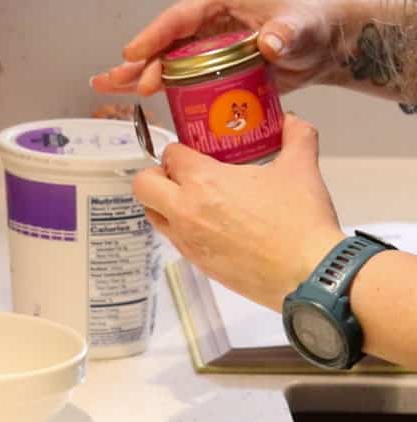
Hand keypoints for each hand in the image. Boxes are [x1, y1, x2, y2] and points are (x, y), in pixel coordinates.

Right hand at [90, 0, 340, 95]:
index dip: (155, 35)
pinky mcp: (212, 71)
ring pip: (166, 60)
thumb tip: (272, 40)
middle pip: (166, 41)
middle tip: (117, 79)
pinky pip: (180, 78)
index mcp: (224, 2)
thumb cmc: (315, 25)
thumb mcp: (303, 26)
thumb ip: (289, 32)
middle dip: (139, 61)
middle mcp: (210, 24)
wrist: (326, 46)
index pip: (182, 17)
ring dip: (137, 73)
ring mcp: (209, 48)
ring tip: (106, 86)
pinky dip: (159, 87)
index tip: (134, 52)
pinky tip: (136, 97)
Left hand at [133, 114, 343, 310]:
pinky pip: (172, 239)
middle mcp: (185, 211)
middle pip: (143, 186)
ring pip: (152, 215)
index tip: (193, 151)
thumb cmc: (299, 221)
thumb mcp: (300, 169)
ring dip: (163, 203)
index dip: (179, 150)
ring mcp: (186, 240)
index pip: (170, 155)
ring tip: (192, 198)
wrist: (306, 273)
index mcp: (204, 182)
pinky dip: (180, 227)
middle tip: (179, 174)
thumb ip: (296, 136)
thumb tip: (292, 120)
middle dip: (156, 175)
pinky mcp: (195, 262)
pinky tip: (209, 224)